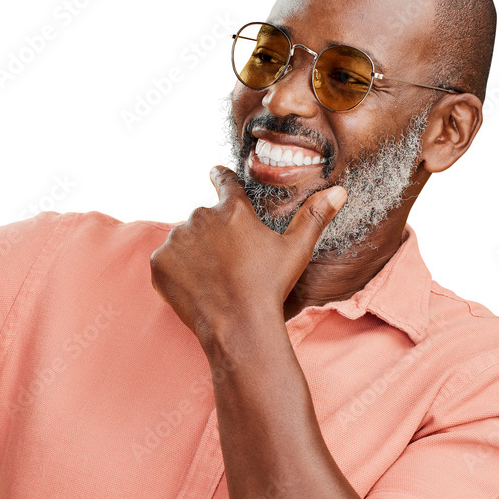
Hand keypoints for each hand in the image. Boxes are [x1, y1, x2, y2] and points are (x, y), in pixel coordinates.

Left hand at [148, 165, 346, 346]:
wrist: (238, 325)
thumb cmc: (269, 287)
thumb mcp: (296, 251)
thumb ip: (314, 217)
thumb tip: (339, 190)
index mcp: (233, 209)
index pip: (224, 181)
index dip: (220, 177)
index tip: (214, 173)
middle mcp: (201, 216)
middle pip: (203, 220)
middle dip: (212, 236)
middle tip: (226, 265)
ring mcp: (177, 239)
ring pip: (183, 240)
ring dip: (192, 253)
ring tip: (212, 279)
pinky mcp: (160, 262)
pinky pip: (166, 262)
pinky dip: (175, 272)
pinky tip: (195, 287)